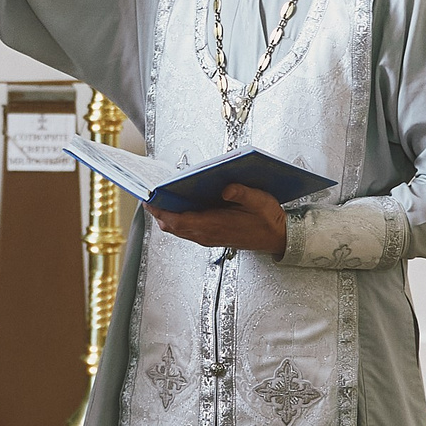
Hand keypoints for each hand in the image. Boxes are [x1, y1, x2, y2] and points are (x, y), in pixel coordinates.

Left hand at [146, 184, 288, 257]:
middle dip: (157, 212)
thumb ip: (243, 194)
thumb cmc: (269, 220)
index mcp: (215, 226)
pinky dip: (176, 218)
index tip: (149, 198)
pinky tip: (176, 203)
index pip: (178, 221)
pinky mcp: (210, 236)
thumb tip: (226, 188)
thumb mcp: (261, 201)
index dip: (160, 211)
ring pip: (177, 229)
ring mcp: (207, 237)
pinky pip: (186, 229)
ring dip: (165, 215)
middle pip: (172, 226)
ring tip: (157, 196)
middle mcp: (207, 234)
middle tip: (147, 194)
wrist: (278, 238)